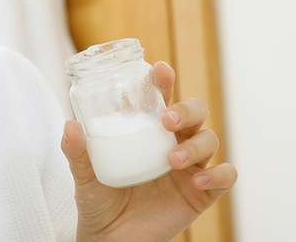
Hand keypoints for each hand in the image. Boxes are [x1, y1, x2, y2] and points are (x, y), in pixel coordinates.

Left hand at [61, 61, 236, 241]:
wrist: (110, 240)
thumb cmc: (99, 201)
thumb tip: (71, 126)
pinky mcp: (201, 194)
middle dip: (187, 110)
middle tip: (167, 121)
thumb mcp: (83, 176)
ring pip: (210, 140)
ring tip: (172, 160)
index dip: (164, 82)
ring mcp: (190, 168)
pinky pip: (225, 177)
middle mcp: (173, 144)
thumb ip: (76, 152)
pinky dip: (218, 174)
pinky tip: (197, 181)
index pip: (162, 99)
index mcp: (148, 132)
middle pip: (196, 113)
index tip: (160, 70)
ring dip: (195, 145)